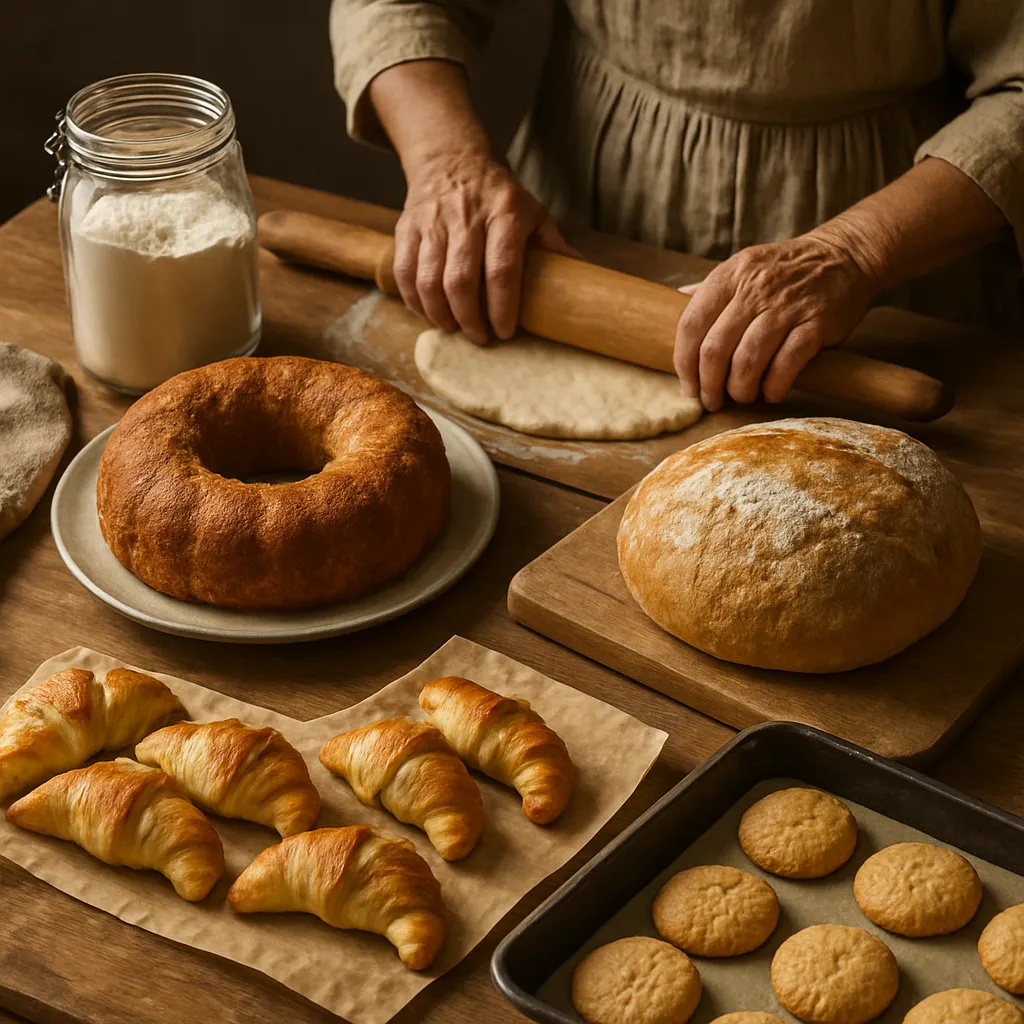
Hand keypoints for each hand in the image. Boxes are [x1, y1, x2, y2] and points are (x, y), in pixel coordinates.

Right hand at [394, 149, 574, 343]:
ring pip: (428, 280)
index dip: (502, 307)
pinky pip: (404, 272)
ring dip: (440, 315)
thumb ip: (554, 247)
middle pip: (460, 280)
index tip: (505, 331)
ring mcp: (432, 221)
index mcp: (505, 213)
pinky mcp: (407, 227)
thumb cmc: (499, 196)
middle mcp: (466, 215)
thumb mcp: (533, 212)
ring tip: (454, 329)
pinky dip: (414, 301)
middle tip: (479, 337)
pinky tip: (429, 314)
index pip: (501, 269)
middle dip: (469, 318)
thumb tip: (584, 279)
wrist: (451, 159)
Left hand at [673, 230, 881, 410]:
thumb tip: (675, 299)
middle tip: (712, 400)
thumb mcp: (745, 267)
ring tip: (742, 397)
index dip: (683, 362)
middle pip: (715, 348)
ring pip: (748, 360)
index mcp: (731, 275)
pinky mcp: (816, 323)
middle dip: (709, 384)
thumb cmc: (787, 270)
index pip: (691, 324)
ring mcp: (787, 306)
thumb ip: (712, 288)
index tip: (688, 385)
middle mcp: (755, 289)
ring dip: (740, 389)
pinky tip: (772, 392)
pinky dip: (774, 386)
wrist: (847, 257)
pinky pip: (786, 364)